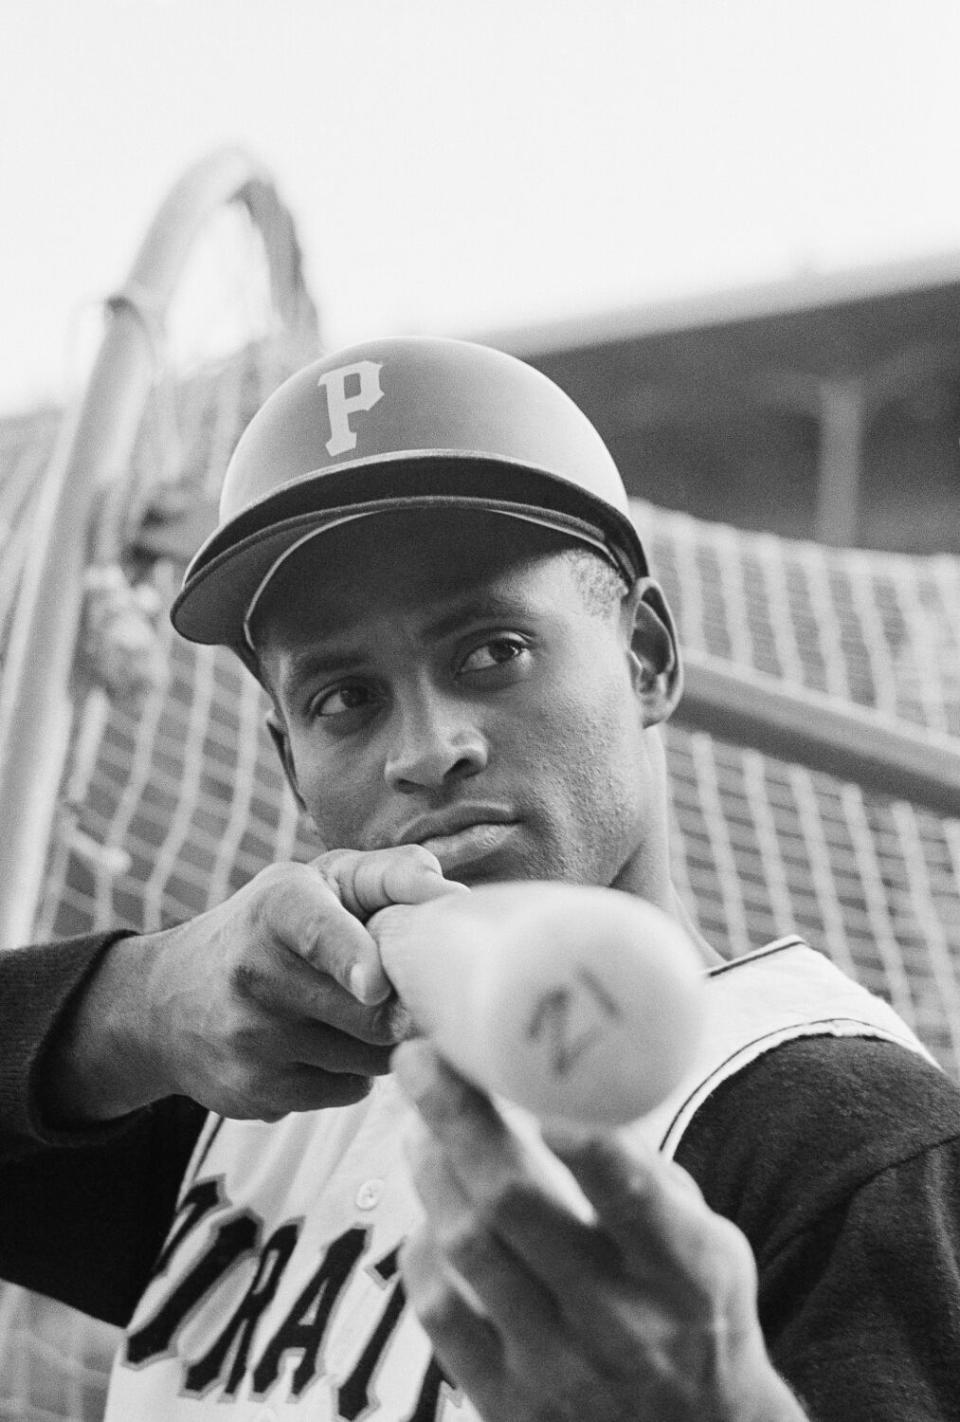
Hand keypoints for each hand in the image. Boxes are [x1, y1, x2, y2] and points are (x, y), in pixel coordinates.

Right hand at [42, 847, 465, 1124]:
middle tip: (408, 989)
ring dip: (381, 1039)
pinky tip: (325, 1044)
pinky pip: (349, 1091)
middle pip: (370, 1014)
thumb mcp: (316, 883)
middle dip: (404, 1005)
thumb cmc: (270, 928)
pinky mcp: (255, 1094)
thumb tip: (446, 892)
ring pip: (369, 1057)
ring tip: (354, 1011)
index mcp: (277, 908)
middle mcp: (256, 974)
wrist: (166, 1001)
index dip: (351, 957)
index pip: (316, 933)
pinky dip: (354, 1071)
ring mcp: (252, 1041)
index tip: (374, 983)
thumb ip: (386, 877)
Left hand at [393, 1039, 806, 1421]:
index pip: (633, 1197)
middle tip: (419, 1058)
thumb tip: (565, 1086)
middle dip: (456, 1115)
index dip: (583, 1137)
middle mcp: (621, 1322)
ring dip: (431, 1168)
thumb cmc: (695, 1316)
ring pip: (467, 1245)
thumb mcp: (710, 1246)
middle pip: (515, 1202)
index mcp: (686, 1273)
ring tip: (417, 1123)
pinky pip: (439, 1311)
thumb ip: (646, 1176)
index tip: (537, 1074)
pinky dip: (423, 1250)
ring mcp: (557, 1368)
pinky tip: (429, 1213)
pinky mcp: (506, 1404)